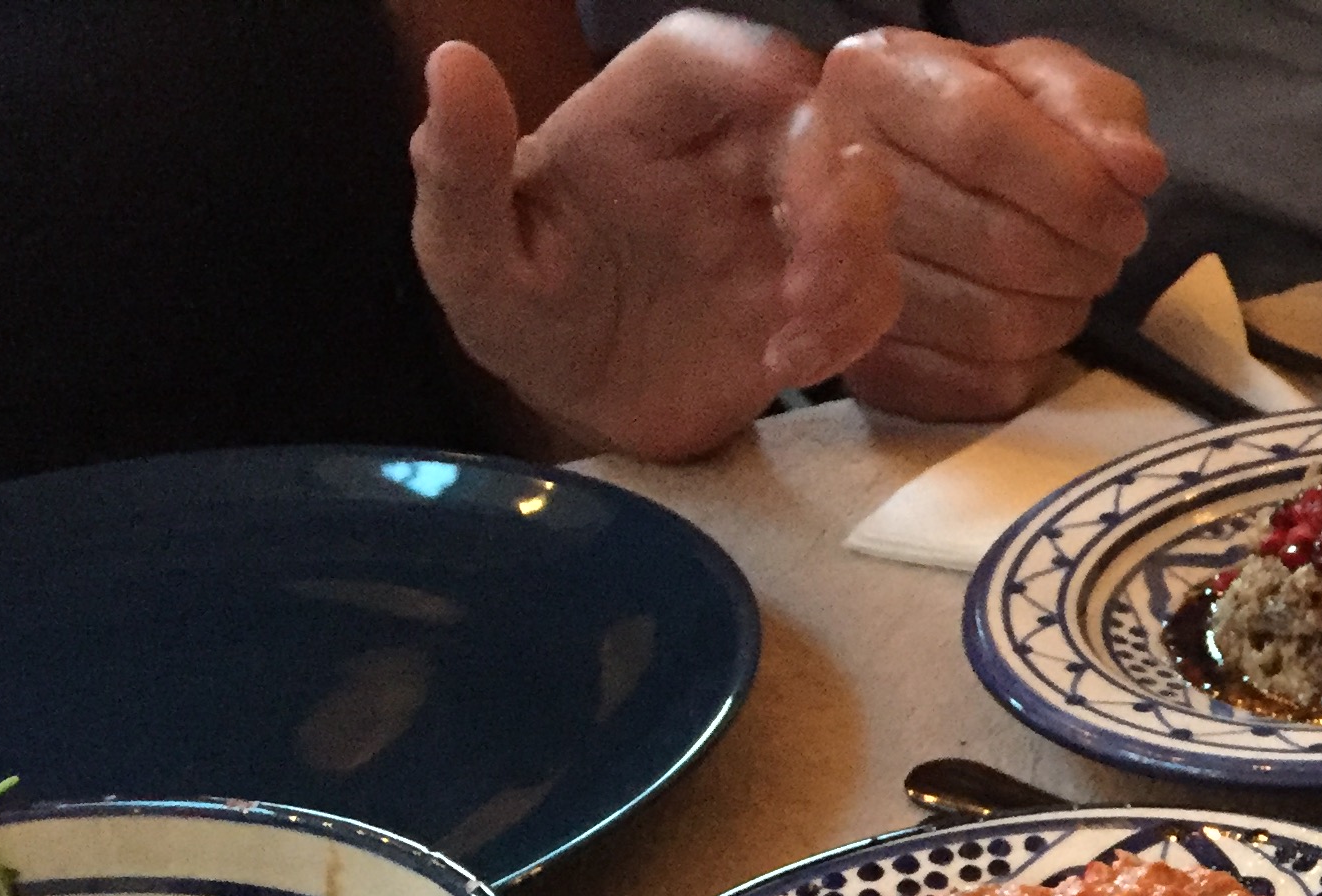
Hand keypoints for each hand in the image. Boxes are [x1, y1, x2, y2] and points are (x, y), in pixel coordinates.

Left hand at [411, 13, 897, 459]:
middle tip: (805, 273)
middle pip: (806, 126)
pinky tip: (789, 366)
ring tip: (797, 330)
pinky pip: (868, 292)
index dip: (746, 63)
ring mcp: (773, 230)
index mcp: (633, 121)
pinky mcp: (810, 300)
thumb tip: (453, 60)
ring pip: (860, 201)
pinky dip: (850, 326)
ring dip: (851, 259)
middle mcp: (718, 160)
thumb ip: (458, 167)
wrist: (575, 408)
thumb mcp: (462, 253)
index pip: (698, 60)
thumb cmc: (517, 312)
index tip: (781, 90)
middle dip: (825, 186)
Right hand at [815, 30, 1167, 422]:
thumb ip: (1094, 109)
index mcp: (878, 78)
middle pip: (993, 243)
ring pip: (988, 324)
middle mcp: (830, 172)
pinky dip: (1027, 367)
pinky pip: (975, 386)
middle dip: (1079, 260)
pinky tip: (1029, 329)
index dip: (1075, 190)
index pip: (983, 140)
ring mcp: (837, 279)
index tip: (1125, 220)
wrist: (920, 183)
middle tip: (1100, 254)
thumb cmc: (990, 125)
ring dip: (1059, 315)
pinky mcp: (868, 365)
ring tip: (1065, 284)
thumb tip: (1136, 168)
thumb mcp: (1046, 86)